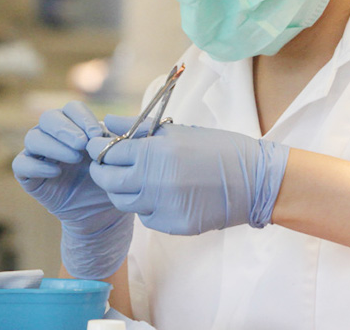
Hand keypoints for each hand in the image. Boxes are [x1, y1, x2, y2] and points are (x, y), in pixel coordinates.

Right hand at [12, 101, 132, 278]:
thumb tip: (109, 120)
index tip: (97, 135)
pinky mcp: (29, 175)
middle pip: (48, 118)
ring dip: (53, 145)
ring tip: (75, 159)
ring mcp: (39, 155)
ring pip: (33, 138)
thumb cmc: (109, 180)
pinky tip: (56, 173)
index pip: (71, 108)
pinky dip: (36, 165)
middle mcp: (53, 136)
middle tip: (82, 144)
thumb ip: (116, 138)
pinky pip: (21, 164)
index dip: (82, 118)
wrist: (101, 212)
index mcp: (75, 126)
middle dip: (65, 129)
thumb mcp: (117, 158)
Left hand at [87, 117, 290, 234]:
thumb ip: (138, 128)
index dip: (98, 149)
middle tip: (104, 165)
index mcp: (157, 152)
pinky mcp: (173, 226)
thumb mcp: (177, 131)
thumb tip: (108, 122)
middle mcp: (156, 181)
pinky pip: (146, 217)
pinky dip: (146, 206)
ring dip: (122, 190)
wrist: (252, 180)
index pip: (109, 153)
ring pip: (124, 202)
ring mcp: (164, 206)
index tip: (97, 146)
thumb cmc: (217, 149)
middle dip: (101, 171)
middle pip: (108, 181)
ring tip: (134, 179)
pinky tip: (160, 194)